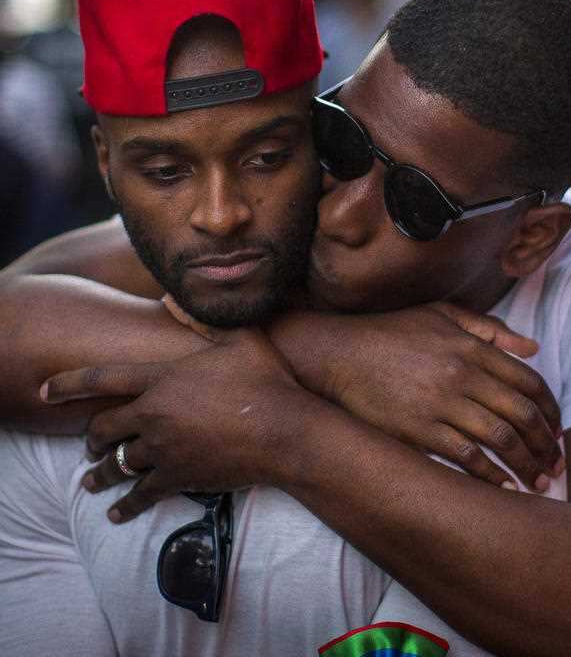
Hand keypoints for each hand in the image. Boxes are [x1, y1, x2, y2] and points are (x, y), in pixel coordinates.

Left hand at [42, 329, 315, 522]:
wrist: (285, 432)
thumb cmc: (267, 381)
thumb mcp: (241, 338)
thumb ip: (203, 320)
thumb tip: (171, 298)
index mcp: (163, 379)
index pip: (103, 378)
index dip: (69, 384)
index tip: (45, 391)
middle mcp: (155, 415)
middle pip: (103, 428)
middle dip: (92, 437)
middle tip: (89, 444)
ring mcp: (165, 449)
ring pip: (117, 464)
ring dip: (100, 473)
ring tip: (90, 481)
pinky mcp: (179, 477)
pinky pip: (141, 495)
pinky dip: (126, 505)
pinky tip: (117, 512)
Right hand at [318, 303, 562, 490]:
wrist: (338, 355)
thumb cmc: (389, 333)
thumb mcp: (439, 315)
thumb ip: (487, 328)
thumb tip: (531, 348)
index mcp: (470, 346)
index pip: (529, 382)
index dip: (551, 410)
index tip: (557, 429)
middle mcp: (462, 374)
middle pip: (522, 414)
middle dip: (546, 443)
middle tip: (554, 463)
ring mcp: (441, 403)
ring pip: (501, 439)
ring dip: (526, 464)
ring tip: (537, 481)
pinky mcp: (420, 430)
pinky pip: (467, 458)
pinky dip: (491, 476)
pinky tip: (502, 486)